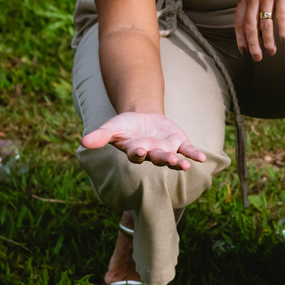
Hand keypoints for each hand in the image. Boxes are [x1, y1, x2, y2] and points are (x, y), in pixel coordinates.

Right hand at [80, 111, 207, 169]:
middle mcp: (152, 154)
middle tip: (169, 160)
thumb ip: (100, 136)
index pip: (136, 154)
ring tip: (185, 166)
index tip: (139, 150)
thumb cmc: (125, 126)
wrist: (143, 118)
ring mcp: (166, 149)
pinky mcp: (178, 143)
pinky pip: (187, 150)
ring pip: (172, 157)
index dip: (138, 153)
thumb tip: (82, 141)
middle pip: (157, 158)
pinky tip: (202, 159)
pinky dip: (194, 154)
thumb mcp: (112, 127)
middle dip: (163, 158)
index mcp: (135, 151)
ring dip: (178, 162)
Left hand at [235, 0, 284, 60]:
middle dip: (252, 44)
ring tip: (271, 52)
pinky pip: (281, 16)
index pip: (238, 20)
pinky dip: (283, 29)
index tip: (243, 50)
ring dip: (267, 41)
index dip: (240, 37)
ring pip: (264, 24)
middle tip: (256, 58)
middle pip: (250, 26)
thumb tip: (255, 11)